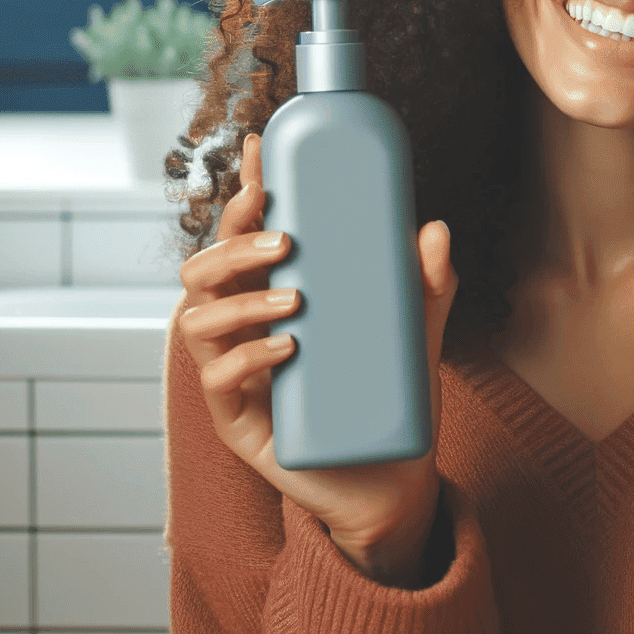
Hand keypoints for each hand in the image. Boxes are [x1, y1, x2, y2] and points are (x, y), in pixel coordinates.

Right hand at [175, 132, 459, 587]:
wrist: (393, 478)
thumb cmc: (392, 396)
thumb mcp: (416, 331)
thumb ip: (428, 282)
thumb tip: (435, 228)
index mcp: (271, 294)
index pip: (243, 235)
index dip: (244, 193)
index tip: (261, 154)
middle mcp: (241, 328)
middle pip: (202, 270)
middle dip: (232, 244)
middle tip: (285, 240)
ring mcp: (233, 374)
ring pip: (198, 320)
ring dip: (241, 301)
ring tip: (295, 301)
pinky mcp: (237, 421)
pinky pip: (218, 380)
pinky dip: (248, 357)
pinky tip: (287, 349)